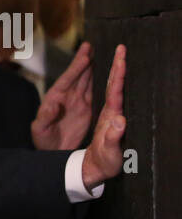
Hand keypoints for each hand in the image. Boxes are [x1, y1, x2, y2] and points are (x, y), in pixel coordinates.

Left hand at [31, 42, 93, 149]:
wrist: (53, 152)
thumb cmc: (43, 140)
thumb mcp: (40, 130)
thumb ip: (44, 117)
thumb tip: (50, 105)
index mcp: (55, 98)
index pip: (67, 80)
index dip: (76, 68)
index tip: (85, 57)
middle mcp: (67, 96)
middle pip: (78, 75)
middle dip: (84, 60)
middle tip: (91, 45)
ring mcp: (78, 101)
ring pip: (87, 80)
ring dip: (93, 67)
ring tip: (100, 52)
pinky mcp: (87, 108)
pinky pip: (94, 91)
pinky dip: (100, 80)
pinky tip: (106, 72)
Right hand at [81, 44, 127, 188]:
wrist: (97, 170)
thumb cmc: (104, 163)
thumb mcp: (110, 154)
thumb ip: (114, 138)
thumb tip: (120, 121)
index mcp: (112, 117)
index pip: (116, 92)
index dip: (119, 75)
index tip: (121, 58)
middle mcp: (113, 113)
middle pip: (116, 85)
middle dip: (119, 66)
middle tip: (121, 48)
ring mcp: (110, 115)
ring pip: (112, 89)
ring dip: (115, 72)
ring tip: (118, 57)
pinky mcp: (107, 119)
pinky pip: (108, 96)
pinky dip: (110, 84)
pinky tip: (112, 78)